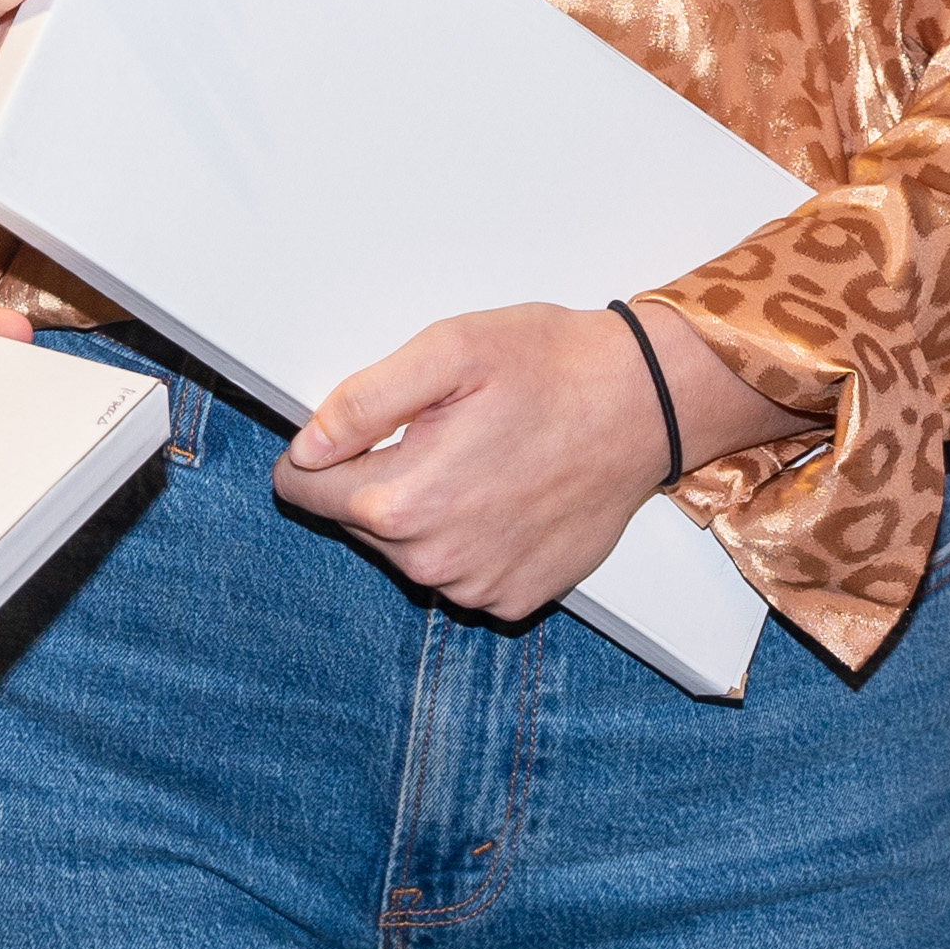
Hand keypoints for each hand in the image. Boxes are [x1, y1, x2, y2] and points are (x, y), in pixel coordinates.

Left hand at [273, 301, 703, 621]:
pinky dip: (474, 536)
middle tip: (444, 429)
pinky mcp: (516, 597)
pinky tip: (510, 493)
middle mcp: (434, 559)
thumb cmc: (556, 368)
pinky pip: (462, 571)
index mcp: (404, 498)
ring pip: (409, 549)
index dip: (320, 451)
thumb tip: (307, 445)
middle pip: (356, 520)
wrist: (646, 404)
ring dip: (430, 508)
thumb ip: (363, 402)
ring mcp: (477, 586)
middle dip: (384, 476)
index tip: (358, 429)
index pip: (302, 489)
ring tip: (485, 456)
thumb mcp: (449, 351)